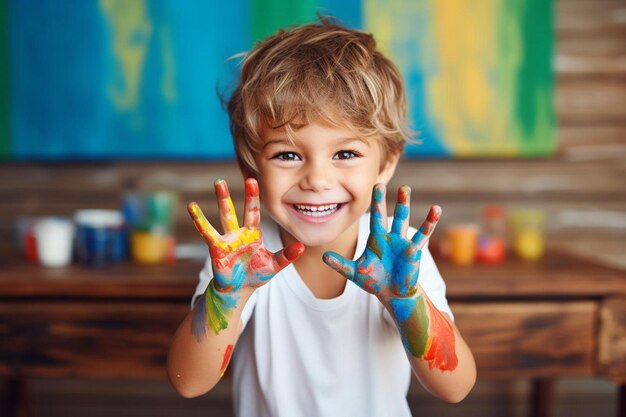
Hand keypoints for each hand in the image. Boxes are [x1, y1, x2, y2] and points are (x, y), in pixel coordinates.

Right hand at [188, 178, 303, 336]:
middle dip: (242, 194)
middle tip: (244, 176)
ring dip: (222, 200)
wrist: (239, 289)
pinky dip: (199, 220)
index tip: (253, 179)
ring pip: (224, 216)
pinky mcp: (216, 248)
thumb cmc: (256, 275)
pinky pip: (206, 232)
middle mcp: (239, 233)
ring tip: (218, 182)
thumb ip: (287, 256)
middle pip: (239, 209)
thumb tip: (302, 247)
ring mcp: (227, 239)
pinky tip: (192, 206)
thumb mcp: (274, 265)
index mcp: (252, 233)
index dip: (253, 196)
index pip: (253, 211)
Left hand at [323, 184, 456, 370]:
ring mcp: (402, 242)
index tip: (375, 186)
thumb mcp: (354, 272)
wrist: (392, 293)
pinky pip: (422, 236)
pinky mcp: (413, 251)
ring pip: (402, 220)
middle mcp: (389, 237)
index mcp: (376, 239)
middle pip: (386, 214)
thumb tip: (324, 256)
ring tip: (406, 188)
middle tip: (380, 183)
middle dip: (383, 200)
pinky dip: (429, 223)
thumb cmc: (374, 281)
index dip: (374, 203)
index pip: (374, 217)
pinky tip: (436, 210)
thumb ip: (340, 264)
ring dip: (404, 205)